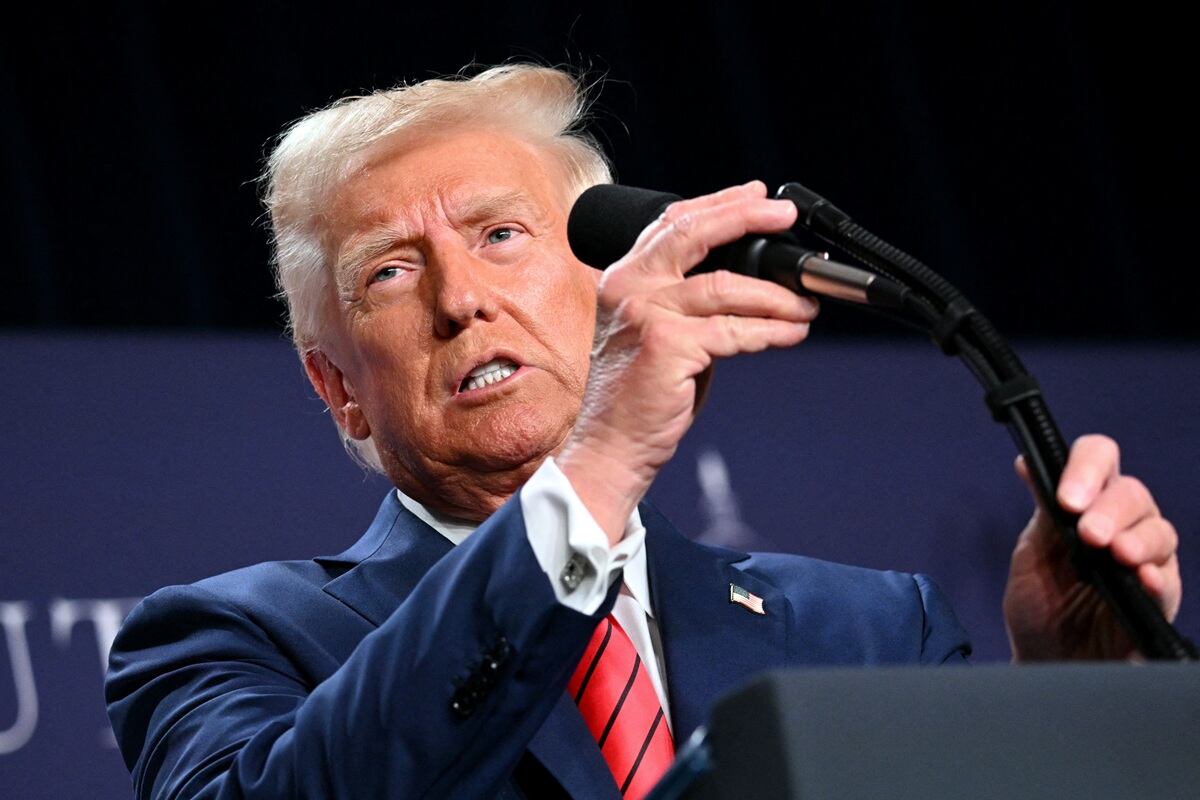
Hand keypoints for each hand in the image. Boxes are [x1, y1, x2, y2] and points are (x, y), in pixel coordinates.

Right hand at [557, 181, 818, 541]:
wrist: (611, 446)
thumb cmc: (641, 393)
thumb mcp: (659, 330)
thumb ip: (689, 297)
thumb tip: (753, 277)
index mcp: (623, 277)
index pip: (673, 223)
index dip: (720, 203)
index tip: (759, 196)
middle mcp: (628, 287)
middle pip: (694, 232)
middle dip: (746, 217)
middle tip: (784, 217)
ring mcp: (644, 314)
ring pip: (725, 286)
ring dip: (775, 295)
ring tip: (804, 306)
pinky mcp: (666, 345)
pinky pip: (732, 331)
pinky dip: (770, 332)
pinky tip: (792, 334)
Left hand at [1003, 434, 1181, 659]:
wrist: (1044, 660)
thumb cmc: (1040, 605)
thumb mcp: (1033, 554)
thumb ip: (1042, 512)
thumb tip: (1028, 461)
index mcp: (1088, 504)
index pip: (1100, 460)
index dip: (1087, 467)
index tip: (1066, 497)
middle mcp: (1123, 524)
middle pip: (1133, 494)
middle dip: (1109, 509)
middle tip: (1087, 533)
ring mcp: (1144, 560)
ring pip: (1159, 531)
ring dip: (1136, 537)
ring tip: (1115, 553)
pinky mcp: (1159, 600)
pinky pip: (1168, 581)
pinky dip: (1155, 576)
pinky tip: (1140, 577)